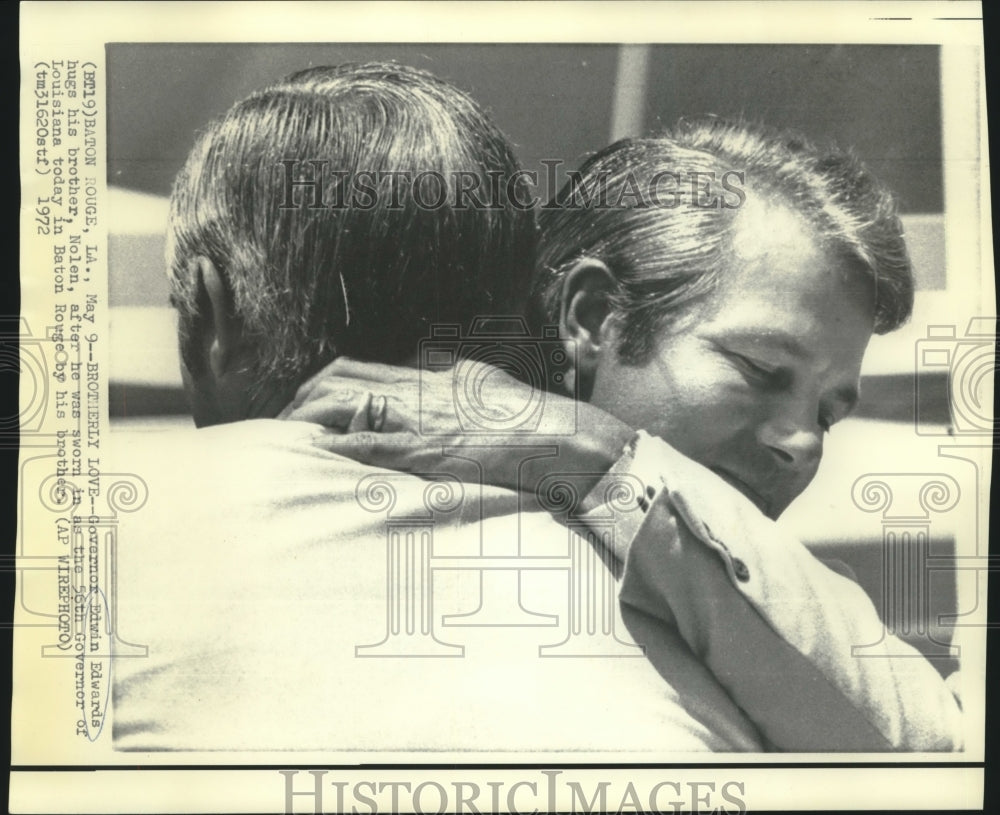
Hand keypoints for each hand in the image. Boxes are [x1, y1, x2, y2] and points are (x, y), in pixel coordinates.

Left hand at [281, 357, 634, 496]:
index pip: (356, 368)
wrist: (562, 438)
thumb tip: (425, 363)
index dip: (320, 385)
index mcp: (429, 374)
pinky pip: (375, 444)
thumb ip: (448, 371)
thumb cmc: (529, 414)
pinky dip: (342, 447)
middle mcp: (419, 389)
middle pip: (340, 380)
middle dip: (304, 400)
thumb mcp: (483, 379)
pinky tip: (320, 453)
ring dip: (313, 421)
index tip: (305, 403)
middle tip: (286, 423)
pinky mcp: (433, 449)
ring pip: (348, 405)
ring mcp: (424, 418)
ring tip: (291, 439)